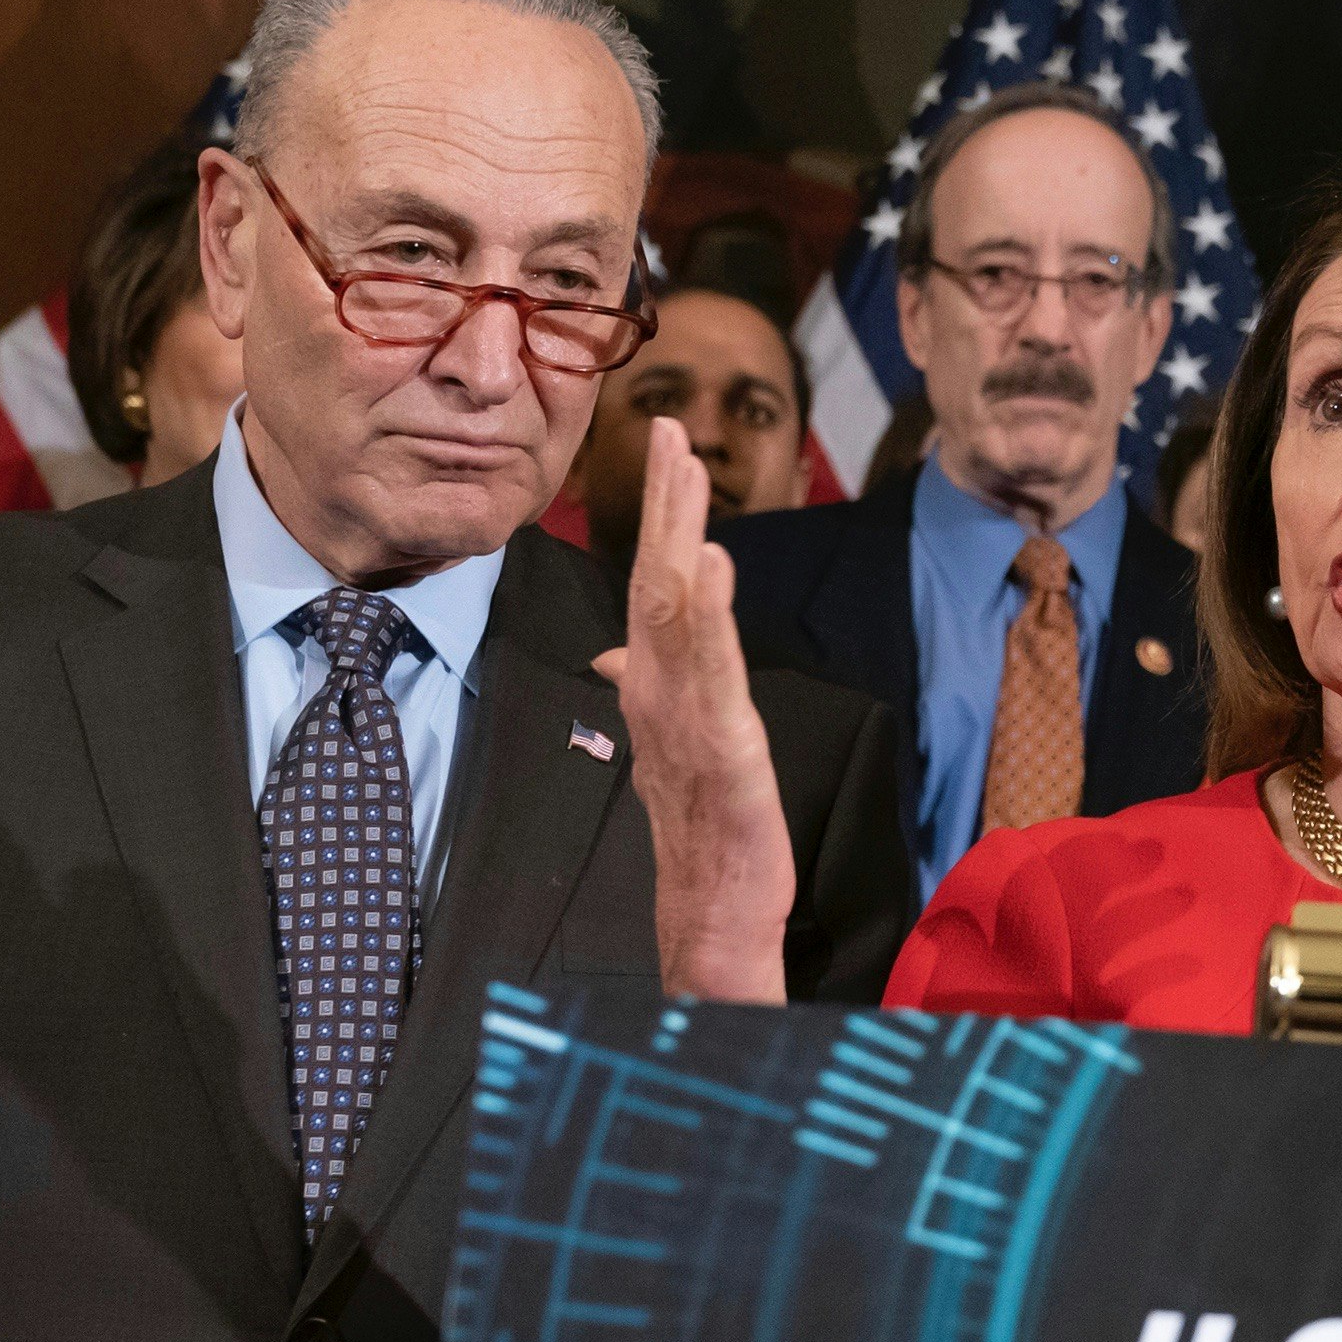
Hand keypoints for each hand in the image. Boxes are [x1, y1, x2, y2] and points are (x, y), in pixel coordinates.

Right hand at [597, 418, 795, 1002]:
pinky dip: (707, 615)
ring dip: (678, 536)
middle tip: (667, 428)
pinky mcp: (724, 746)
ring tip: (682, 473)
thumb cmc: (701, 830)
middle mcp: (660, 689)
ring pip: (676, 610)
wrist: (710, 914)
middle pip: (656, 578)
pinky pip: (712, 671)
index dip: (658, 515)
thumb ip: (652, 686)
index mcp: (657, 682)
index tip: (665, 446)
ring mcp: (686, 715)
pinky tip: (710, 565)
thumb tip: (617, 649)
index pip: (653, 583)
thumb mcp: (680, 741)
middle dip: (664, 501)